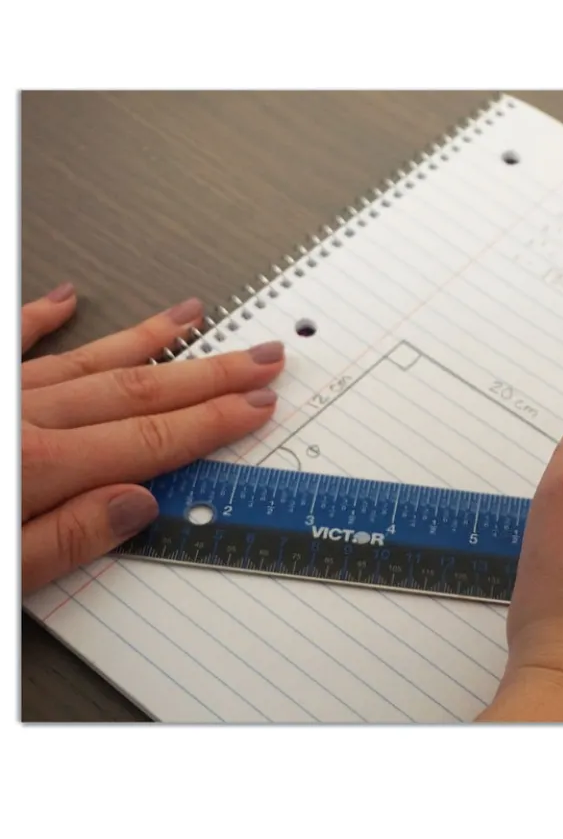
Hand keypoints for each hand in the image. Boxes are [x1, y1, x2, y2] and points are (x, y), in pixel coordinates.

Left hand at [21, 284, 285, 594]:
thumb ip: (65, 540)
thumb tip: (138, 504)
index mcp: (38, 467)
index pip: (151, 440)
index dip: (214, 420)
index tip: (260, 401)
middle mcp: (25, 417)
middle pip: (138, 391)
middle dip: (209, 373)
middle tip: (259, 354)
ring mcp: (0, 393)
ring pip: (88, 359)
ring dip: (148, 339)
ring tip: (193, 315)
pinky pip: (12, 340)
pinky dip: (42, 317)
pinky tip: (68, 298)